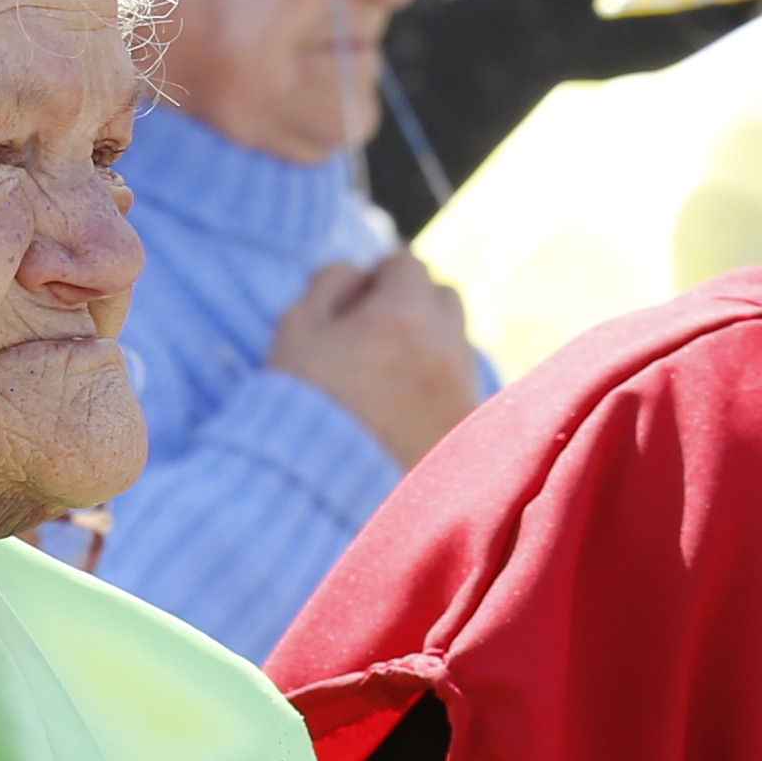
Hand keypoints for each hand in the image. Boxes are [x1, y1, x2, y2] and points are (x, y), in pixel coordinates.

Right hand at [267, 254, 486, 466]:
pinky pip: (459, 388)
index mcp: (403, 314)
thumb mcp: (295, 333)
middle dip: (414, 303)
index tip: (355, 300)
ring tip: (388, 376)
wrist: (324, 497)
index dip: (376, 276)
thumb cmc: (304, 408)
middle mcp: (445, 347)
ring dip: (428, 345)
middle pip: (444, 297)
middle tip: (376, 331)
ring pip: (456, 344)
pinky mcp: (466, 431)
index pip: (405, 263)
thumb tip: (354, 274)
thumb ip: (326, 287)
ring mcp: (462, 390)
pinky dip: (436, 387)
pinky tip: (402, 411)